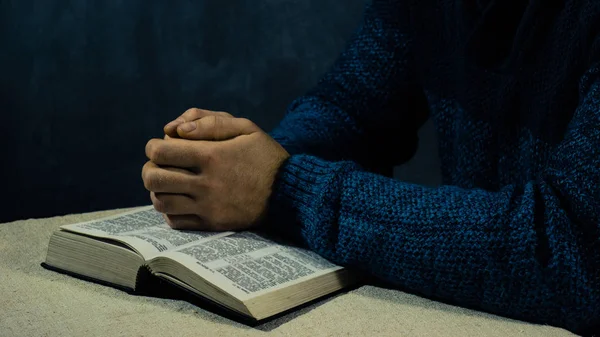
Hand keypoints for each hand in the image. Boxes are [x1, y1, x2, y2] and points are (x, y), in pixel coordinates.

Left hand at [142, 112, 289, 230]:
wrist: (289, 193)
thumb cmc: (265, 156)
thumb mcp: (246, 128)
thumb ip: (211, 122)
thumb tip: (176, 129)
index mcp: (212, 156)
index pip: (161, 151)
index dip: (154, 146)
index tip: (161, 145)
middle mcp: (206, 183)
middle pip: (154, 177)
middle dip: (150, 167)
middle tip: (159, 165)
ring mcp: (208, 206)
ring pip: (161, 201)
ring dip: (157, 190)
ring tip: (167, 183)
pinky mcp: (212, 223)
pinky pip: (175, 221)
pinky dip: (169, 211)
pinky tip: (178, 200)